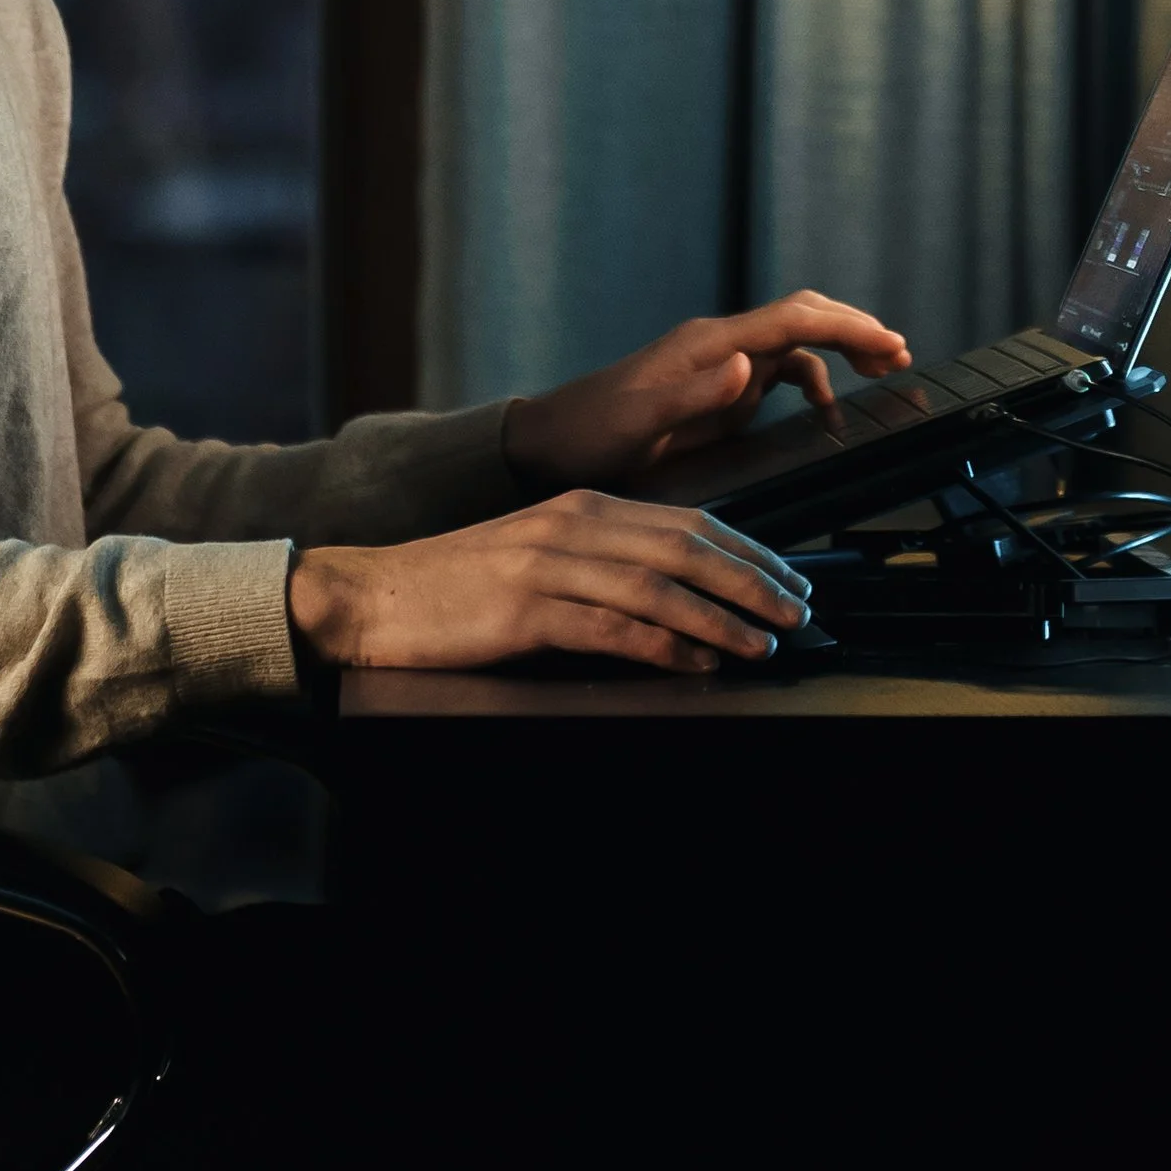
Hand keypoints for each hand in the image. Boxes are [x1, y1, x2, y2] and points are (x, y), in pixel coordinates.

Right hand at [288, 492, 819, 674]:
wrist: (372, 595)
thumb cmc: (456, 587)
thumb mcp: (537, 556)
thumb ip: (602, 564)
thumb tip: (677, 594)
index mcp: (580, 507)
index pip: (686, 521)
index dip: (747, 550)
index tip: (789, 579)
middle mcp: (571, 526)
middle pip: (685, 546)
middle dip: (753, 579)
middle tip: (798, 611)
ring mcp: (547, 566)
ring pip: (658, 586)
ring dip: (722, 617)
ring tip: (764, 643)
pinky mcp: (524, 610)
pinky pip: (612, 628)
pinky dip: (665, 645)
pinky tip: (698, 662)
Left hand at [503, 292, 912, 483]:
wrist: (553, 443)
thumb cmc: (591, 432)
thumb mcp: (640, 422)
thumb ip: (693, 395)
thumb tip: (750, 365)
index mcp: (709, 345)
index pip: (793, 319)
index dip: (847, 326)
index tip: (890, 343)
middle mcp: (721, 347)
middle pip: (803, 317)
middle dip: (855, 330)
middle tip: (900, 356)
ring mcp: (721, 367)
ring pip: (796, 344)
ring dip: (841, 353)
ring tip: (884, 374)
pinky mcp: (718, 391)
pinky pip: (779, 375)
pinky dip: (814, 382)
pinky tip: (826, 409)